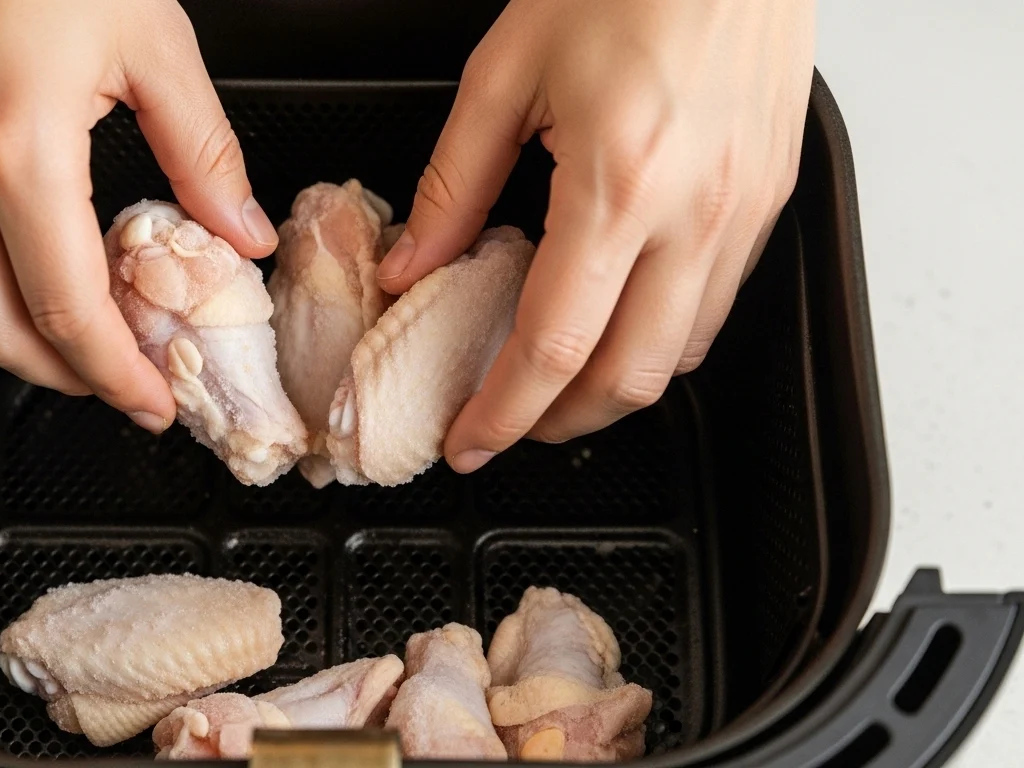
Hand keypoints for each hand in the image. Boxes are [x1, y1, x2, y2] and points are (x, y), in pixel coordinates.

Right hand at [0, 0, 277, 432]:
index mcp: (18, 145)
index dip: (114, 374)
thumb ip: (204, 153)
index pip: (67, 310)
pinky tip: (30, 280)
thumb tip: (239, 234)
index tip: (150, 401)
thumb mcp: (153, 43)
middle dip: (64, 379)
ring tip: (83, 347)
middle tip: (121, 386)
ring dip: (17, 342)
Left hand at [376, 0, 814, 470]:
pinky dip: (663, 338)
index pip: (554, 345)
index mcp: (618, 181)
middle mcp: (694, 212)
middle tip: (510, 423)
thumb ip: (452, 184)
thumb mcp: (506, 73)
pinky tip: (620, 320)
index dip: (504, 412)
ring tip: (558, 382)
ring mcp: (743, 212)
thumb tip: (413, 263)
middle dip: (561, 424)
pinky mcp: (770, 201)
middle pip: (631, 378)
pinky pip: (717, 306)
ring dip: (615, 389)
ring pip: (685, 356)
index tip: (471, 439)